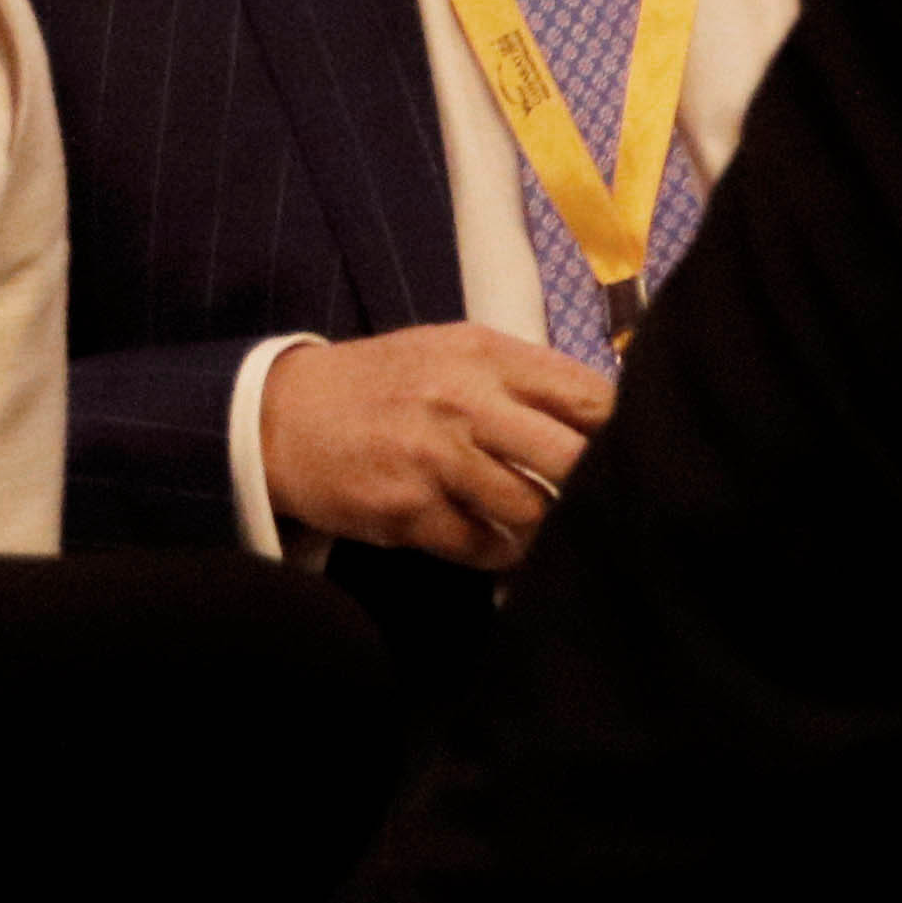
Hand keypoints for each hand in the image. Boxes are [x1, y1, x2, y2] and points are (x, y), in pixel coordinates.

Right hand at [257, 322, 617, 568]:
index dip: (619, 433)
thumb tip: (608, 423)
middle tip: (591, 501)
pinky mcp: (406, 509)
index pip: (591, 398)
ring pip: (532, 511)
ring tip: (526, 519)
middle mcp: (462, 401)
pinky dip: (494, 549)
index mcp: (484, 355)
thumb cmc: (382, 385)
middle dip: (590, 487)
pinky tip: (482, 533)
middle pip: (573, 460)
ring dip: (539, 526)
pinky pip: (482, 546)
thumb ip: (523, 378)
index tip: (621, 454)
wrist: (280, 416)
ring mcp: (432, 457)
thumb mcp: (450, 353)